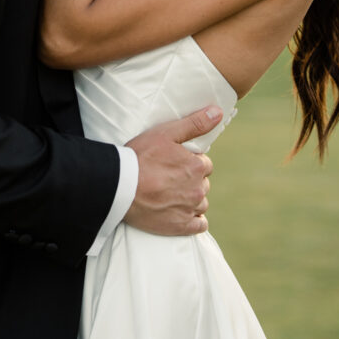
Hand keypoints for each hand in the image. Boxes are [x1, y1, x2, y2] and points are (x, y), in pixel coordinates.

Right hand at [124, 106, 222, 235]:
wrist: (120, 186)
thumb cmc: (140, 156)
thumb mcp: (166, 133)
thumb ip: (195, 123)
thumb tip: (218, 112)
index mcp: (196, 166)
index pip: (204, 164)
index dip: (190, 162)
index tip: (174, 162)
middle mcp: (197, 189)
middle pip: (202, 183)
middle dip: (191, 180)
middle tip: (169, 177)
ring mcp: (189, 209)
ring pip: (201, 203)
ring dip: (191, 199)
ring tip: (171, 194)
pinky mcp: (180, 226)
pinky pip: (199, 225)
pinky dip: (194, 219)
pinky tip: (181, 213)